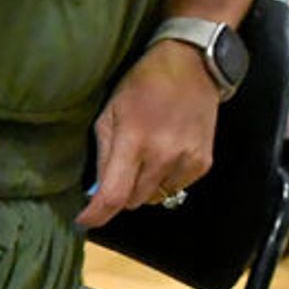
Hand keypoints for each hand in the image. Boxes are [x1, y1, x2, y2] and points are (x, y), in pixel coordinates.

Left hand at [79, 42, 218, 227]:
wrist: (191, 67)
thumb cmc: (142, 86)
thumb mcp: (110, 112)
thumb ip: (103, 154)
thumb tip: (96, 191)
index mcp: (134, 141)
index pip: (114, 195)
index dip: (97, 215)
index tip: (85, 221)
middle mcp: (162, 155)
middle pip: (133, 201)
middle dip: (120, 193)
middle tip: (119, 170)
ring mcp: (186, 160)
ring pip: (155, 198)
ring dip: (143, 187)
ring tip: (145, 158)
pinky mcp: (203, 163)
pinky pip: (177, 188)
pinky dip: (166, 180)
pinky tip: (165, 155)